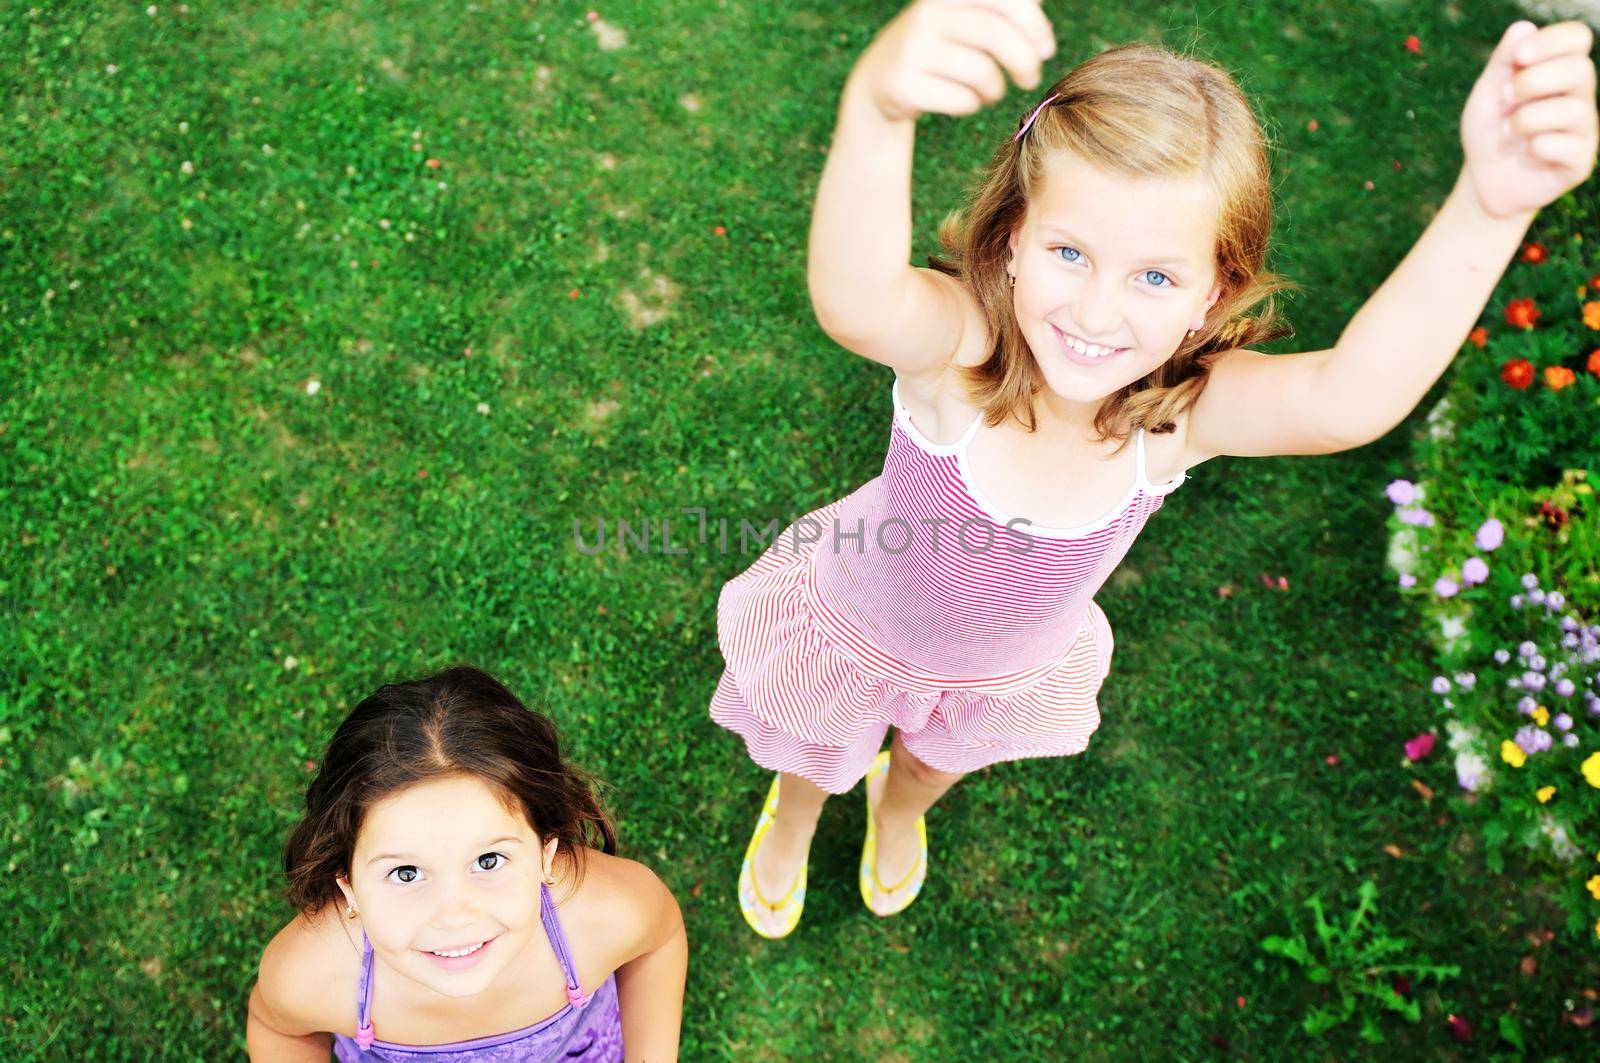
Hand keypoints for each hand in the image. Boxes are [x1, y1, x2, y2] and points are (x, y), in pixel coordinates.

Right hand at [852, 0, 1055, 123]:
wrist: (881, 78)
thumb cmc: (941, 45)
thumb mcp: (967, 15)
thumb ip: (1004, 6)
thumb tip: (1042, 1)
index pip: (1006, 1)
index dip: (1034, 26)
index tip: (1047, 50)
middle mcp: (928, 13)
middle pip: (996, 35)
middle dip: (1024, 62)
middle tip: (1030, 79)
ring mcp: (913, 48)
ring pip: (981, 72)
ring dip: (996, 89)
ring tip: (992, 91)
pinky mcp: (904, 84)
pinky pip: (961, 100)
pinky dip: (974, 104)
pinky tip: (968, 101)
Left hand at [1461, 20, 1597, 218]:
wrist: (1483, 183)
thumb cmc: (1490, 132)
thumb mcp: (1487, 94)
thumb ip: (1502, 62)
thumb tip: (1523, 27)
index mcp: (1561, 72)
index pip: (1578, 38)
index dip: (1552, 41)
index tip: (1518, 58)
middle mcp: (1580, 96)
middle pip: (1581, 70)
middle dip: (1533, 82)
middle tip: (1505, 100)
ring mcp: (1585, 129)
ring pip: (1573, 109)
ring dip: (1526, 119)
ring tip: (1507, 133)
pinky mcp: (1580, 162)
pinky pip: (1566, 145)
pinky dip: (1535, 148)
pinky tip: (1526, 154)